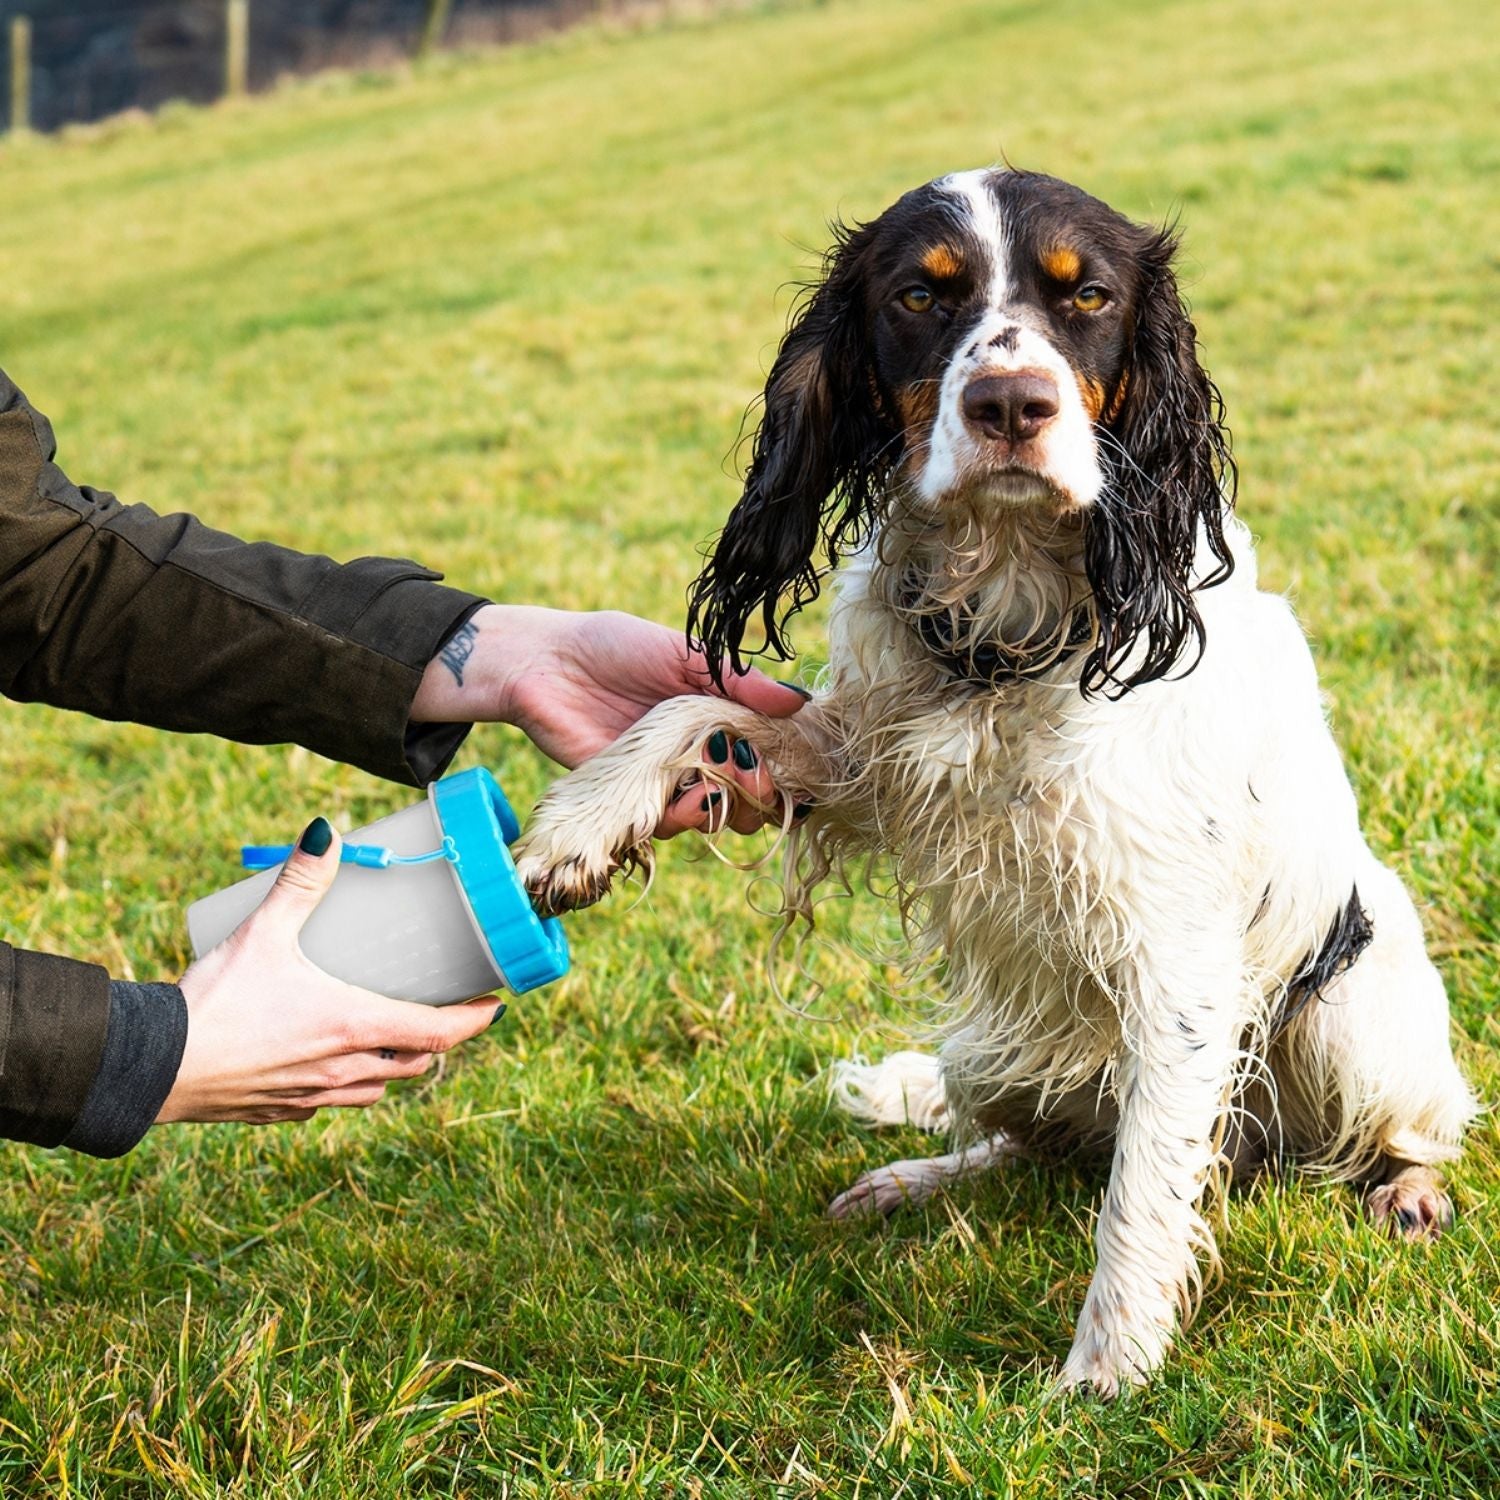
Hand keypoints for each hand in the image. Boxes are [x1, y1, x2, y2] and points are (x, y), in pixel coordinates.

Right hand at [157, 819, 500, 1125]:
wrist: (153, 1069)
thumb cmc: (215, 1003)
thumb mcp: (263, 934)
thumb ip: (299, 882)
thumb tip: (326, 831)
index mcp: (354, 1026)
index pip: (440, 1032)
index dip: (475, 1021)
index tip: (495, 1005)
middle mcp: (344, 1069)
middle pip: (416, 1063)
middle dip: (437, 1040)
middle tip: (444, 1011)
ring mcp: (314, 1097)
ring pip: (379, 1089)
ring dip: (395, 1065)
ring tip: (392, 1034)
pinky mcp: (282, 1111)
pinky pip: (332, 1103)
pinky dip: (347, 1084)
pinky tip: (330, 1061)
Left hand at [411, 605, 808, 836]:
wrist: (543, 665)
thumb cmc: (614, 647)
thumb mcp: (684, 653)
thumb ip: (739, 680)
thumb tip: (799, 702)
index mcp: (720, 716)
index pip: (770, 749)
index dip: (787, 762)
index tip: (799, 764)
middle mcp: (700, 753)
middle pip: (751, 792)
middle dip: (762, 793)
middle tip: (758, 780)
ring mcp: (668, 780)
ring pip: (715, 814)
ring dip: (725, 809)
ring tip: (718, 788)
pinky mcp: (632, 802)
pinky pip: (669, 824)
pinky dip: (684, 817)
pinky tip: (684, 799)